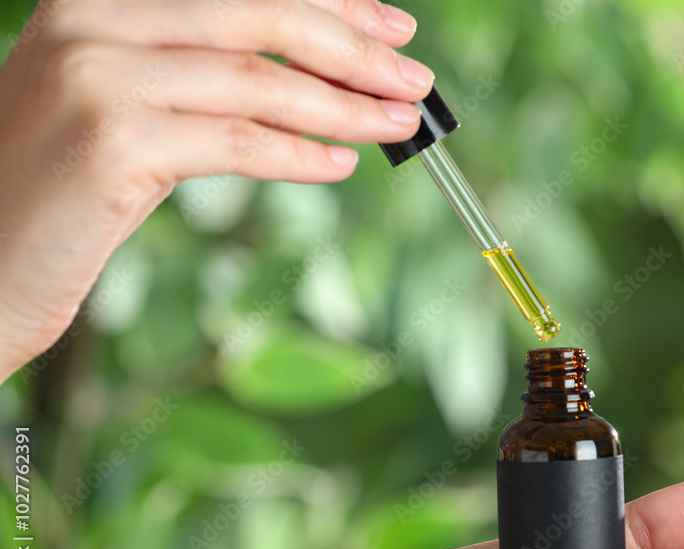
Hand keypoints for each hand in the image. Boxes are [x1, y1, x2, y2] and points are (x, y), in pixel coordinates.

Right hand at [0, 0, 433, 380]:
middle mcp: (94, 19)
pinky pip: (238, 144)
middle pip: (261, 18)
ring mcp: (98, 77)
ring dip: (344, 105)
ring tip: (397, 126)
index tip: (393, 28)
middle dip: (353, 49)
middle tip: (414, 82)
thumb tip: (317, 74)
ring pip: (259, 82)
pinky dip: (301, 155)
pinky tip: (342, 163)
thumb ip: (208, 77)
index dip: (330, 1)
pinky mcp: (113, 144)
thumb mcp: (129, 107)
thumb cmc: (62, 187)